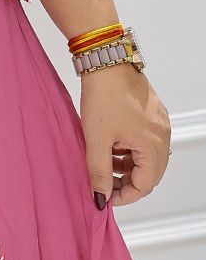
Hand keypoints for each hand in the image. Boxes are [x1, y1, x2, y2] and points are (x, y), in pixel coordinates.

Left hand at [78, 66, 170, 207]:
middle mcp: (162, 134)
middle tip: (105, 185)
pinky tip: (111, 147)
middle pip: (151, 173)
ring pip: (148, 158)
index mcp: (153, 143)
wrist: (106, 62)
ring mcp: (159, 123)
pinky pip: (146, 142)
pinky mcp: (152, 115)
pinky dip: (130, 151)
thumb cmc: (103, 96)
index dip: (125, 196)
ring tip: (104, 164)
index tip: (105, 197)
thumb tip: (101, 197)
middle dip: (128, 183)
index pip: (146, 184)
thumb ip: (99, 172)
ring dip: (128, 167)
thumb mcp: (96, 140)